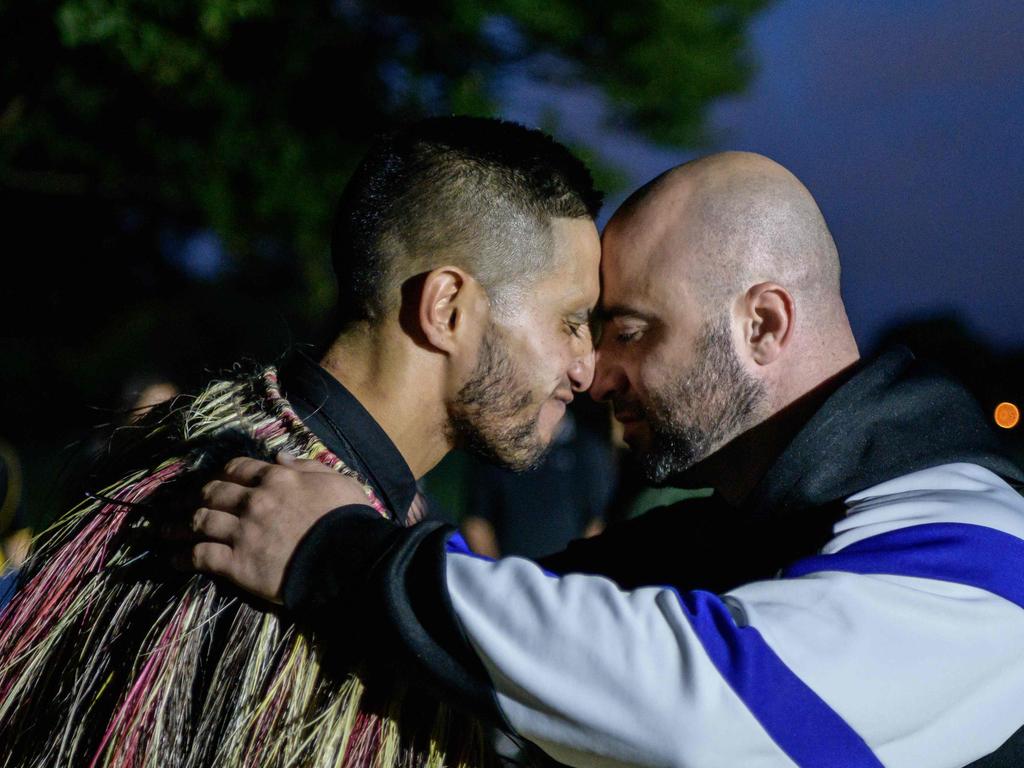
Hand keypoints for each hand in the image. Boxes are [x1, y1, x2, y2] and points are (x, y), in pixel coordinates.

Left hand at [172, 452, 372, 602]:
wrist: (348, 559)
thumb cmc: (349, 519)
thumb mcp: (337, 480)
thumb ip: (307, 466)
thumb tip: (279, 456)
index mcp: (277, 478)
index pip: (238, 468)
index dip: (221, 473)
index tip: (213, 479)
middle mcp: (254, 501)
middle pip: (212, 493)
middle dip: (191, 497)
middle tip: (178, 504)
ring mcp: (243, 532)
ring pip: (199, 522)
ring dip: (177, 525)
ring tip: (163, 530)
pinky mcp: (238, 564)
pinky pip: (201, 556)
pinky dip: (183, 557)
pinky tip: (173, 559)